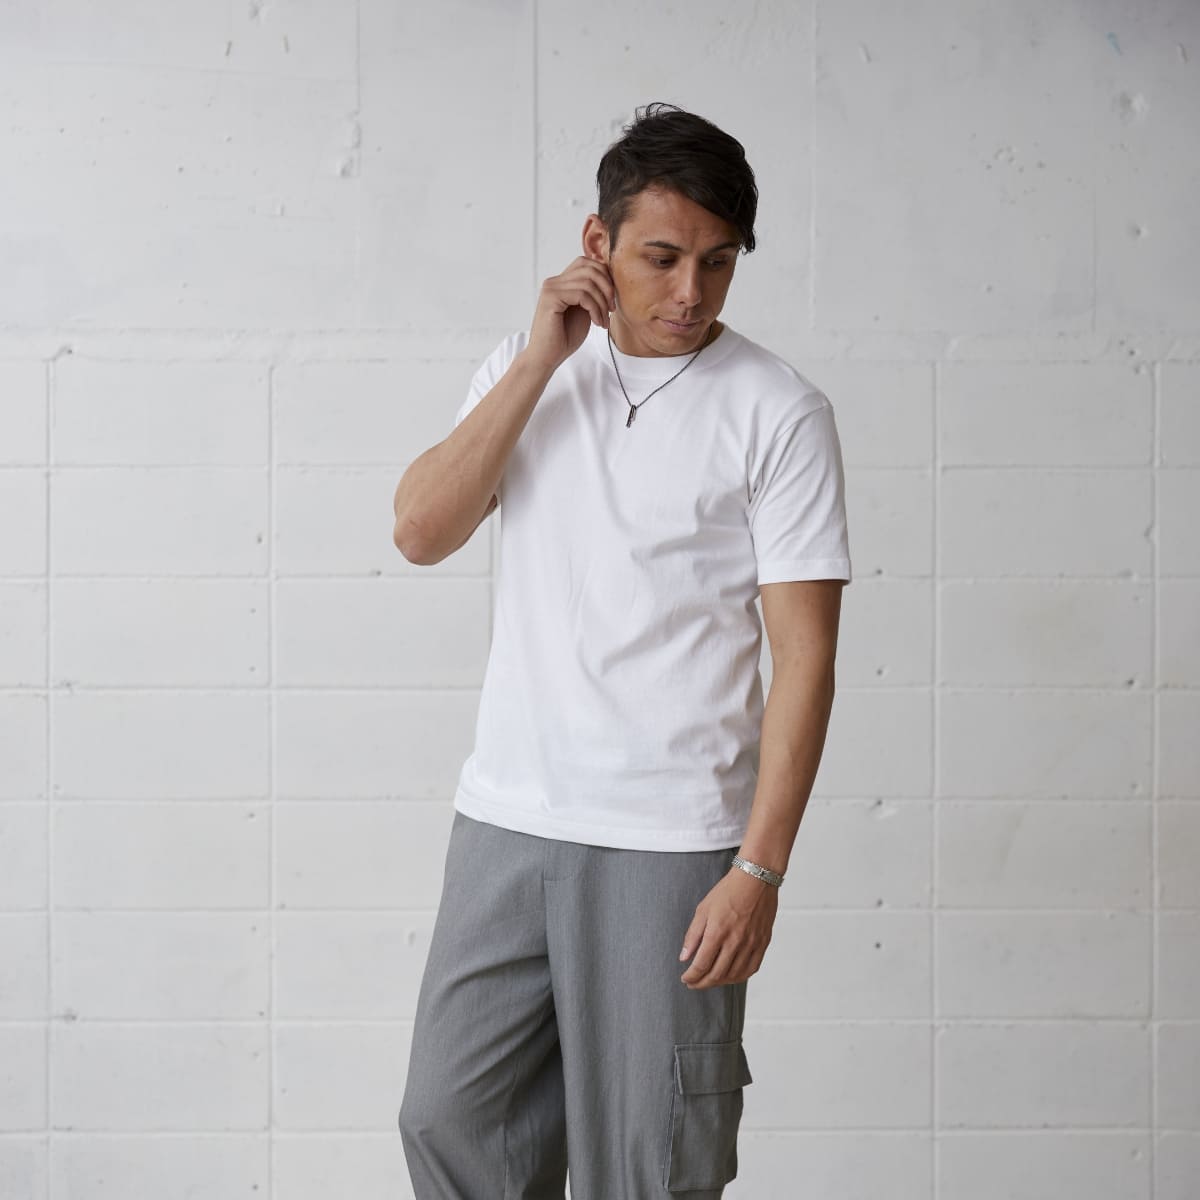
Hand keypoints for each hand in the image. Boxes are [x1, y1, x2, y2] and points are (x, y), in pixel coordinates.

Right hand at [524, 256, 615, 374]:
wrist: (546, 357)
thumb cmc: (564, 338)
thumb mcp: (584, 310)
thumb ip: (591, 294)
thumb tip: (610, 279)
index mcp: (561, 282)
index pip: (587, 263)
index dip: (605, 277)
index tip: (611, 301)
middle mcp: (554, 281)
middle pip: (590, 268)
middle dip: (607, 288)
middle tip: (611, 309)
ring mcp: (551, 288)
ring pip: (588, 283)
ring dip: (602, 303)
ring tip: (603, 321)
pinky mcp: (551, 298)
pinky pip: (582, 294)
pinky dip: (595, 309)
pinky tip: (596, 323)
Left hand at [678, 868, 778, 989]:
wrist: (756, 880)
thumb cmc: (728, 891)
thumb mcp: (703, 909)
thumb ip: (693, 935)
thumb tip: (684, 957)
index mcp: (717, 932)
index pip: (701, 965)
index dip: (691, 976)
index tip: (685, 978)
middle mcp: (735, 941)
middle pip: (717, 974)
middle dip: (702, 983)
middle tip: (693, 983)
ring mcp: (751, 944)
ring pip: (734, 975)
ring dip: (719, 982)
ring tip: (709, 980)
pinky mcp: (763, 943)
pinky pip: (751, 969)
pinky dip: (739, 977)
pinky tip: (730, 976)